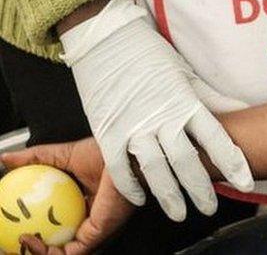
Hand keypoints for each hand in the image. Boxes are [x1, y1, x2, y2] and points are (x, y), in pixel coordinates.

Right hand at [1, 139, 132, 254]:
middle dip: (34, 247)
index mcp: (82, 203)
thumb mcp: (61, 154)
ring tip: (16, 247)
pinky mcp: (97, 236)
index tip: (15, 226)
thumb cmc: (106, 152)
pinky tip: (30, 241)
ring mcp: (93, 231)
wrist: (125, 156)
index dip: (35, 228)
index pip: (55, 223)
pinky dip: (46, 252)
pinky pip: (69, 253)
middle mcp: (88, 220)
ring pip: (62, 252)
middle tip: (12, 243)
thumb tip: (7, 160)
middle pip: (58, 242)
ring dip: (37, 253)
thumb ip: (34, 158)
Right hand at [60, 0, 253, 222]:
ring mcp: (134, 125)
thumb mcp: (187, 74)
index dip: (232, 162)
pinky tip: (141, 198)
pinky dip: (131, 185)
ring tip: (179, 213)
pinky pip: (120, 166)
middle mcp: (162, 117)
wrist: (108, 39)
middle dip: (200, 188)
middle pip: (187, 160)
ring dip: (168, 195)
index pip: (215, 137)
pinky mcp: (108, 131)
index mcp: (186, 102)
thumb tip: (243, 108)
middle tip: (210, 207)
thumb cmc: (152, 56)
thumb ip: (212, 98)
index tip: (246, 182)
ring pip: (156, 169)